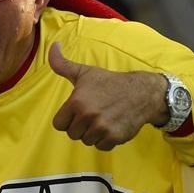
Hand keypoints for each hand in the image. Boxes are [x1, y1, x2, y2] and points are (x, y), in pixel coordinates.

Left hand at [49, 42, 167, 150]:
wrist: (141, 92)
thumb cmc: (109, 82)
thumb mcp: (84, 72)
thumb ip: (62, 64)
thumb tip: (52, 45)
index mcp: (76, 102)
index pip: (59, 124)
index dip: (67, 119)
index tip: (77, 112)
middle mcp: (87, 116)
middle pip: (72, 134)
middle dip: (80, 126)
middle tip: (92, 114)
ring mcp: (102, 128)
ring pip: (86, 141)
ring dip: (92, 133)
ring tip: (102, 119)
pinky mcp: (114, 137)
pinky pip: (101, 147)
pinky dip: (105, 140)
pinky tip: (110, 126)